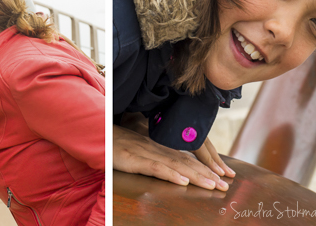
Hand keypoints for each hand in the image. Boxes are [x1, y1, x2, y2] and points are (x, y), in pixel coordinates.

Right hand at [113, 125, 228, 190]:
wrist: (90, 130)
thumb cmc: (108, 139)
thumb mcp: (132, 145)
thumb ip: (147, 152)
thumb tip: (160, 161)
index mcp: (155, 145)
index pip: (183, 157)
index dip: (202, 167)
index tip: (219, 177)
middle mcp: (154, 147)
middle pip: (185, 161)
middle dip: (206, 174)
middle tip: (225, 186)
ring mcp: (143, 152)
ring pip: (175, 165)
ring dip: (196, 176)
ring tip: (212, 185)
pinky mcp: (132, 158)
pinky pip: (154, 167)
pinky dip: (170, 175)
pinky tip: (182, 182)